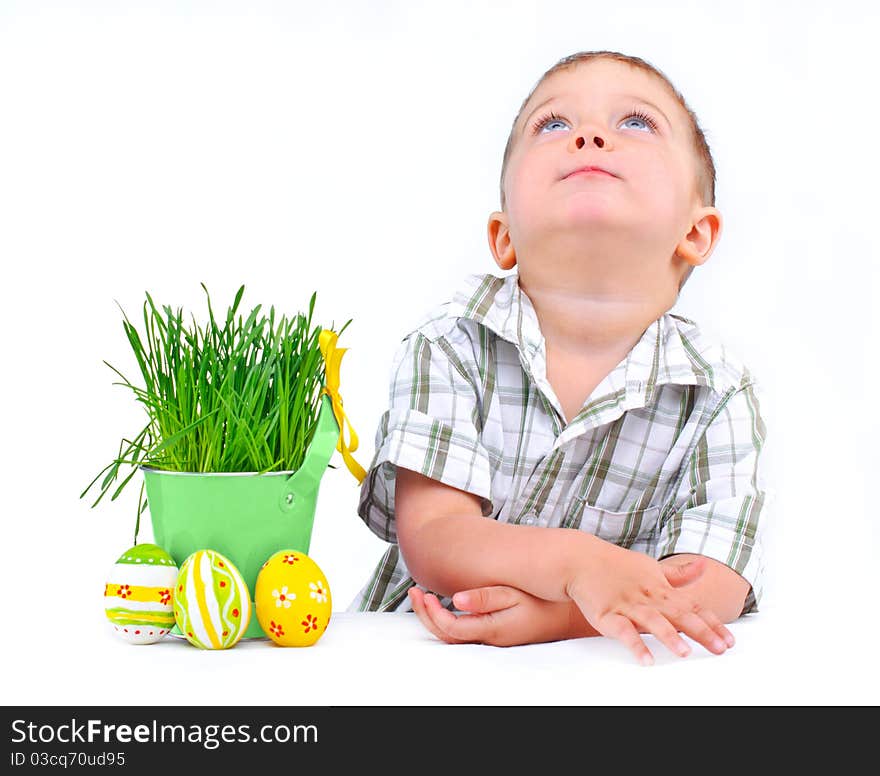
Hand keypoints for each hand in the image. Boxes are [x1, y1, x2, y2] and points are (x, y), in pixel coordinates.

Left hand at [407, 584, 572, 646]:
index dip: (433, 613)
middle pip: (446, 636)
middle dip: (425, 615)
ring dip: (433, 618)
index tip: (424, 593)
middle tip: (414, 591)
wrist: (566, 615)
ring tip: (421, 596)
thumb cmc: (542, 601)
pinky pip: (462, 632)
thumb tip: (456, 599)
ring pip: (452, 636)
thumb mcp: (514, 594)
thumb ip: (485, 597)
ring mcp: (491, 639)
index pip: (451, 628)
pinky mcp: (493, 634)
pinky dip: (445, 620)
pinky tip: (440, 604)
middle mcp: (488, 639)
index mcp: (492, 629)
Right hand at [566, 543, 735, 664]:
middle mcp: (647, 596)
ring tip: (685, 653)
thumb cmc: (617, 565)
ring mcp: (627, 604)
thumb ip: (678, 574)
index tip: (729, 640)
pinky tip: (646, 660)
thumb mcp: (651, 566)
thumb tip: (704, 566)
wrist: (580, 559)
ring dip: (669, 636)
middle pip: (678, 614)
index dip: (712, 623)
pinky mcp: (607, 614)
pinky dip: (634, 645)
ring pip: (651, 621)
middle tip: (720, 649)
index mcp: (660, 587)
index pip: (691, 606)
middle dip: (701, 631)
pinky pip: (622, 631)